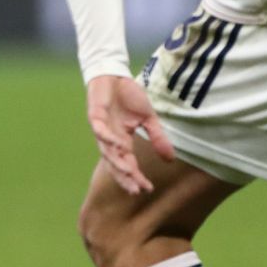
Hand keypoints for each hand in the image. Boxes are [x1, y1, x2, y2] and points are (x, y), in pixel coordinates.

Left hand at [86, 74, 173, 194]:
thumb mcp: (148, 119)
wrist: (115, 75)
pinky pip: (100, 131)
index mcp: (122, 141)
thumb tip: (171, 159)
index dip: (137, 177)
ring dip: (118, 162)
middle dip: (125, 177)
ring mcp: (101, 129)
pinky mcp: (95, 116)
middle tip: (135, 190)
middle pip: (116, 164)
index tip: (148, 189)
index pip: (129, 164)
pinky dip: (108, 139)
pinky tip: (119, 145)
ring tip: (129, 173)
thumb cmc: (128, 97)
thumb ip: (157, 137)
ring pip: (107, 151)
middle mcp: (110, 140)